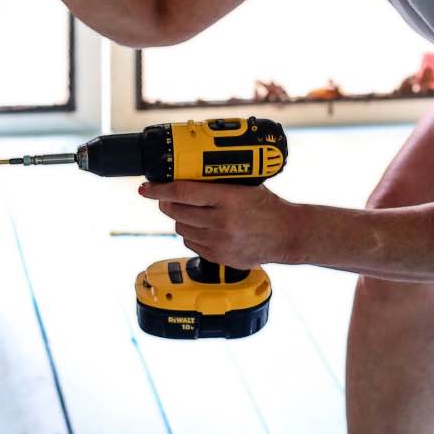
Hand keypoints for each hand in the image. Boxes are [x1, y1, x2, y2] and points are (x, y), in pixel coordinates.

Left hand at [138, 180, 302, 267]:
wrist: (287, 235)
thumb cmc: (268, 208)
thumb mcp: (245, 187)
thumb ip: (217, 184)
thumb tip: (186, 177)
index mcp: (228, 198)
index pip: (182, 192)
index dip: (159, 189)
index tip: (146, 188)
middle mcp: (221, 222)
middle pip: (176, 211)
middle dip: (166, 202)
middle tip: (166, 196)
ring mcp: (219, 242)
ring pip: (181, 228)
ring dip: (180, 218)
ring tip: (193, 212)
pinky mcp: (218, 256)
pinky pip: (191, 243)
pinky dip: (191, 234)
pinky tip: (203, 227)